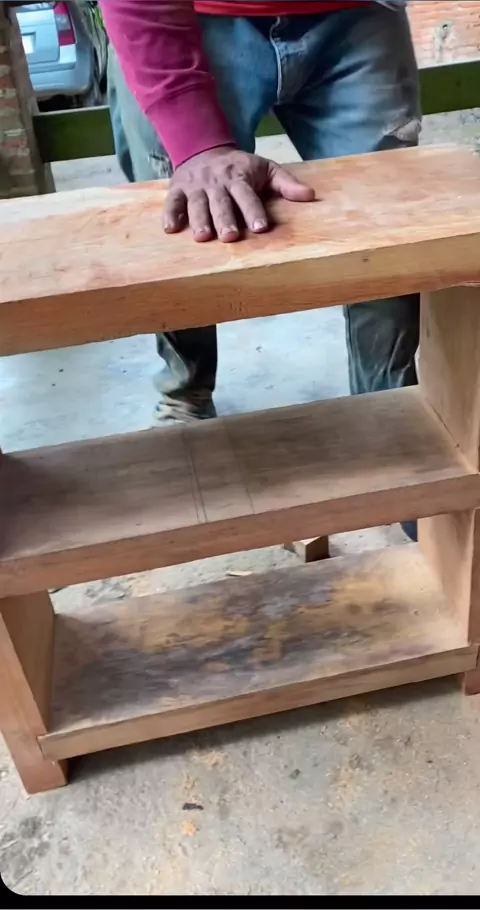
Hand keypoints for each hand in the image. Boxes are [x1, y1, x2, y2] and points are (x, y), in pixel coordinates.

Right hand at [163, 146, 314, 242]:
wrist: (203, 147)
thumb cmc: (240, 166)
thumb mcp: (265, 168)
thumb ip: (286, 184)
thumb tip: (310, 196)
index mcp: (239, 177)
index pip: (247, 195)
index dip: (253, 210)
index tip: (260, 227)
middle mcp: (217, 183)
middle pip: (221, 203)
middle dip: (226, 219)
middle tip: (231, 236)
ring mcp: (196, 186)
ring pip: (197, 204)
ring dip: (199, 220)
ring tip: (203, 237)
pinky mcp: (177, 189)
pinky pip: (173, 202)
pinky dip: (171, 214)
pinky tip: (170, 228)